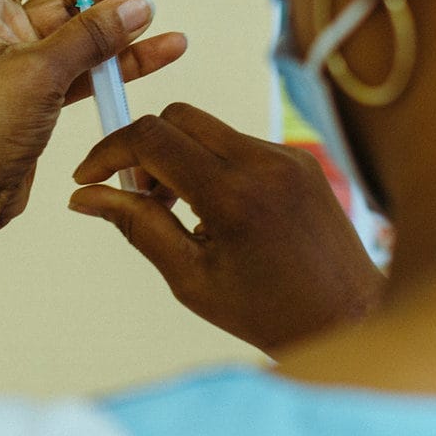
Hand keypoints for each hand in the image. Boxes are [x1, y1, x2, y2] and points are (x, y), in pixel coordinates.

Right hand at [69, 102, 387, 354]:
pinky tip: (218, 214)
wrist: (350, 319)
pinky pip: (240, 143)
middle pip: (178, 116)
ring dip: (179, 158)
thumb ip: (137, 227)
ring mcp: (288, 156)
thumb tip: (86, 198)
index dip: (109, 151)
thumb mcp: (190, 278)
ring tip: (181, 213)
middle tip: (140, 197)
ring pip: (209, 128)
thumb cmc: (271, 313)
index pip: (152, 137)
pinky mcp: (301, 159)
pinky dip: (213, 166)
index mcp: (233, 195)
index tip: (89, 177)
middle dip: (144, 148)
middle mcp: (264, 163)